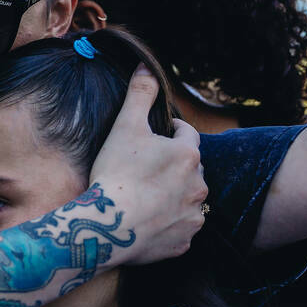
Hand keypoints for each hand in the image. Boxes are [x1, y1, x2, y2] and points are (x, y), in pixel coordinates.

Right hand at [89, 66, 207, 263]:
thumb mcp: (125, 126)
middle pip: (190, 168)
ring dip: (175, 194)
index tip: (156, 136)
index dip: (171, 132)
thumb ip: (140, 93)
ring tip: (147, 196)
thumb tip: (146, 65)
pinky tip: (149, 221)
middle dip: (174, 165)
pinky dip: (170, 223)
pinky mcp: (184, 242)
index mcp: (188, 155)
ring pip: (189, 199)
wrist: (107, 226)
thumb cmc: (116, 173)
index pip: (187, 135)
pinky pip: (181, 228)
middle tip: (147, 168)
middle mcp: (199, 185)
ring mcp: (193, 216)